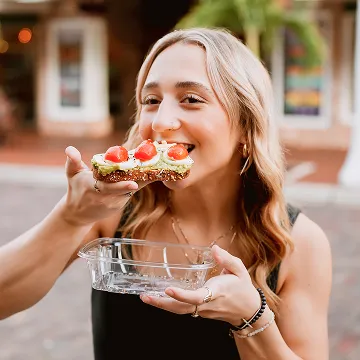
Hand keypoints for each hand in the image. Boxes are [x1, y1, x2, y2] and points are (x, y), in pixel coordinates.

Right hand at [59, 146, 148, 226]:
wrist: (78, 214)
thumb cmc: (76, 189)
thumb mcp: (72, 174)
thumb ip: (72, 161)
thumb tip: (69, 149)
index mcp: (93, 189)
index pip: (109, 188)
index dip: (122, 186)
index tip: (134, 183)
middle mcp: (106, 197)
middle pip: (125, 190)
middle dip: (139, 181)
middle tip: (151, 173)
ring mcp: (115, 202)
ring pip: (131, 191)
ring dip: (142, 180)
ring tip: (155, 167)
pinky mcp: (120, 204)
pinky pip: (131, 193)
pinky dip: (139, 183)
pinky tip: (150, 173)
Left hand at [140, 245, 260, 324]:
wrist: (248, 310)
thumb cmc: (242, 287)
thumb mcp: (239, 269)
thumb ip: (226, 259)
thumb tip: (214, 248)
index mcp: (216, 293)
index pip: (197, 297)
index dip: (182, 295)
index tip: (168, 290)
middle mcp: (207, 304)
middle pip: (182, 308)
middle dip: (162, 304)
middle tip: (145, 297)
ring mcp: (203, 310)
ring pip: (180, 310)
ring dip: (162, 305)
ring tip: (146, 297)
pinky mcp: (201, 311)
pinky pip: (183, 309)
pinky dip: (170, 305)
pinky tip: (159, 298)